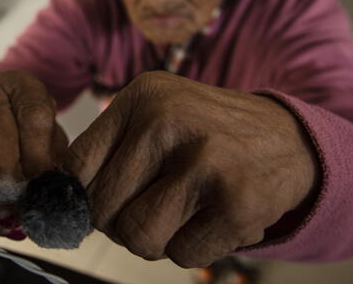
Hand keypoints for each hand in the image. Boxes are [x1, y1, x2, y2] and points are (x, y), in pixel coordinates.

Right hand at [0, 70, 67, 236]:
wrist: (0, 109)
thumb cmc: (31, 125)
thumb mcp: (52, 134)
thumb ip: (51, 156)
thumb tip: (47, 191)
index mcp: (21, 85)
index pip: (32, 116)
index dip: (38, 154)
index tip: (45, 185)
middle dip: (5, 173)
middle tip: (20, 206)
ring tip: (8, 220)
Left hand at [62, 71, 319, 266]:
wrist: (287, 139)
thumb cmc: (206, 133)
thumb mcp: (155, 114)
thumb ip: (109, 149)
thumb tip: (66, 203)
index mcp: (141, 97)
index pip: (77, 167)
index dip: (80, 198)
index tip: (98, 204)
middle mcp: (168, 123)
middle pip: (102, 208)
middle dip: (118, 222)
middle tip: (147, 208)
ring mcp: (205, 162)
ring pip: (137, 237)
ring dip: (152, 239)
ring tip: (175, 215)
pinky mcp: (238, 203)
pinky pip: (181, 255)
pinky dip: (189, 248)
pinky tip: (207, 219)